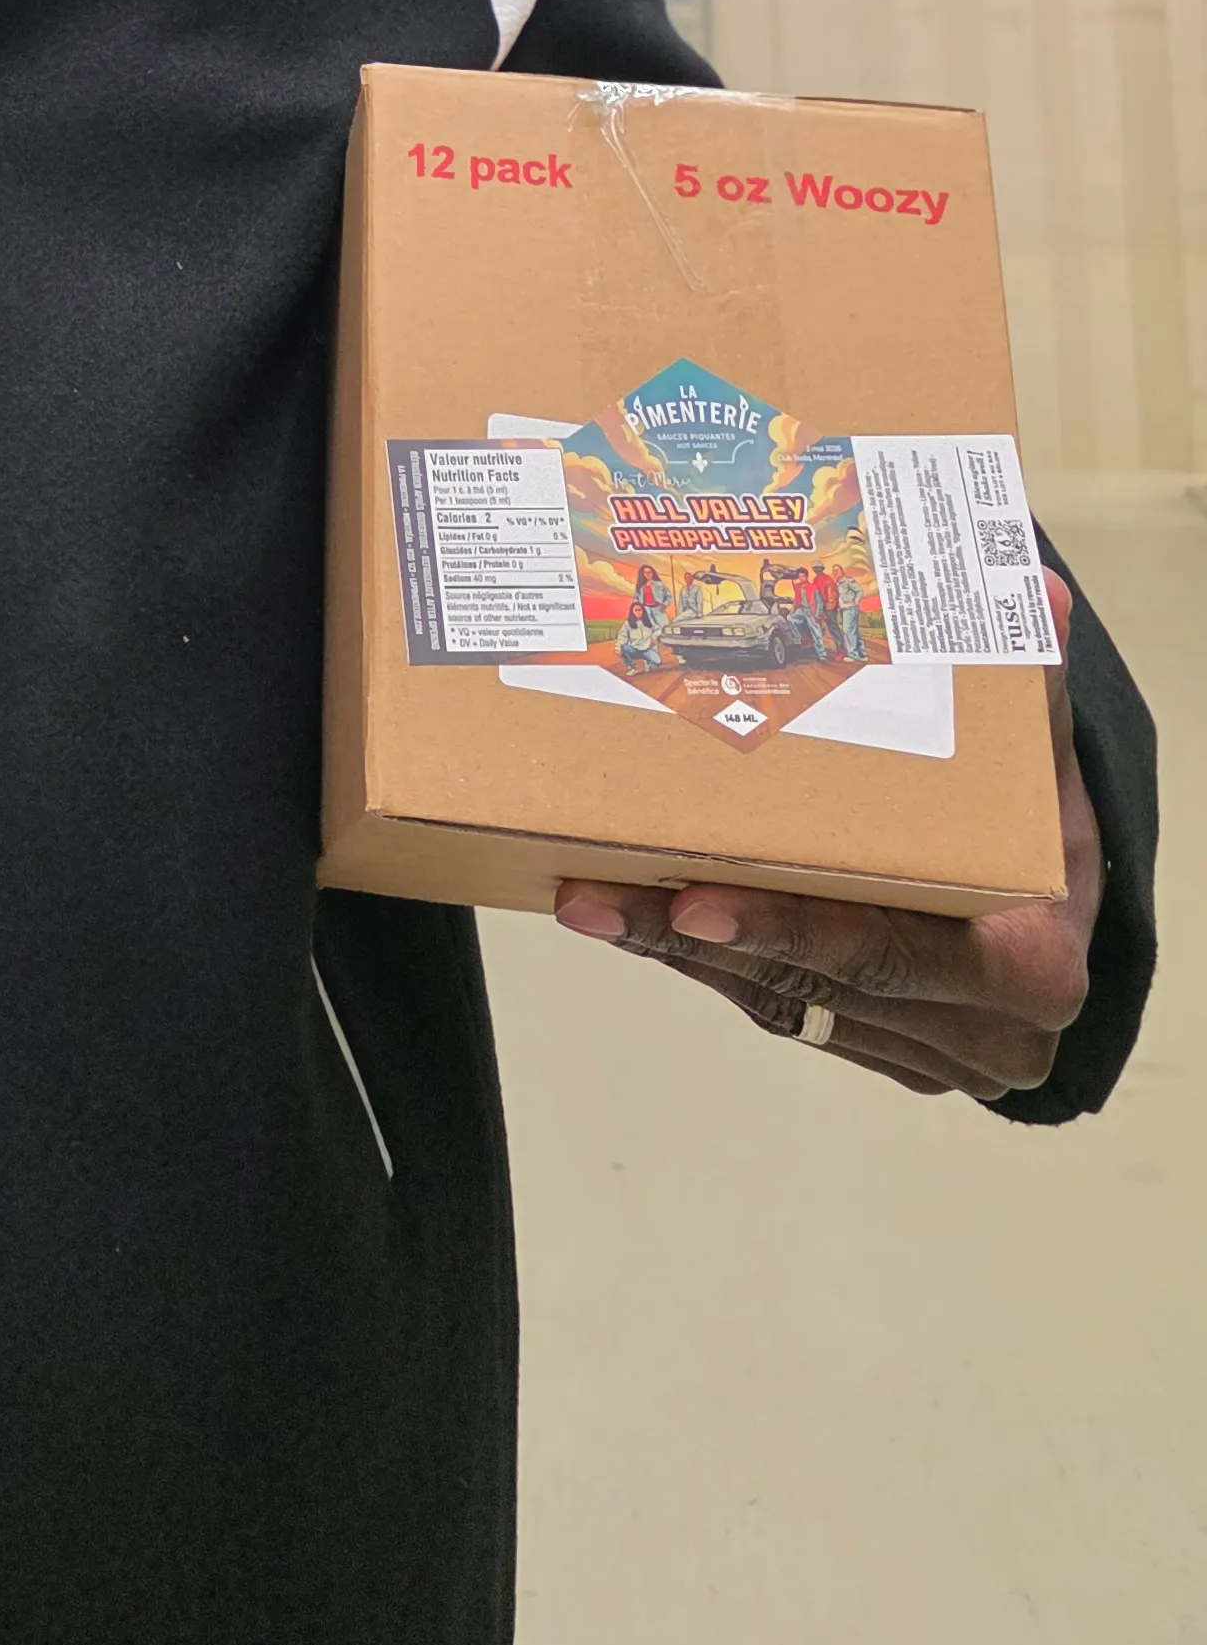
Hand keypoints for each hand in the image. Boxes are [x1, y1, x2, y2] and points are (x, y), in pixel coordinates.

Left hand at [552, 572, 1099, 1098]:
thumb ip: (1030, 679)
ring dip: (674, 951)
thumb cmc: (1038, 819)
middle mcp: (979, 1034)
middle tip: (593, 891)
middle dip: (691, 938)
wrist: (1059, 901)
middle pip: (812, 985)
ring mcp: (921, 1051)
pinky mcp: (870, 1048)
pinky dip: (699, 959)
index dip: (792, 930)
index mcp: (1026, 968)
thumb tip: (1034, 593)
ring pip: (776, 1003)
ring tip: (584, 896)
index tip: (696, 900)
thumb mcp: (1038, 751)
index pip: (892, 953)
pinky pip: (770, 1005)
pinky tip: (629, 910)